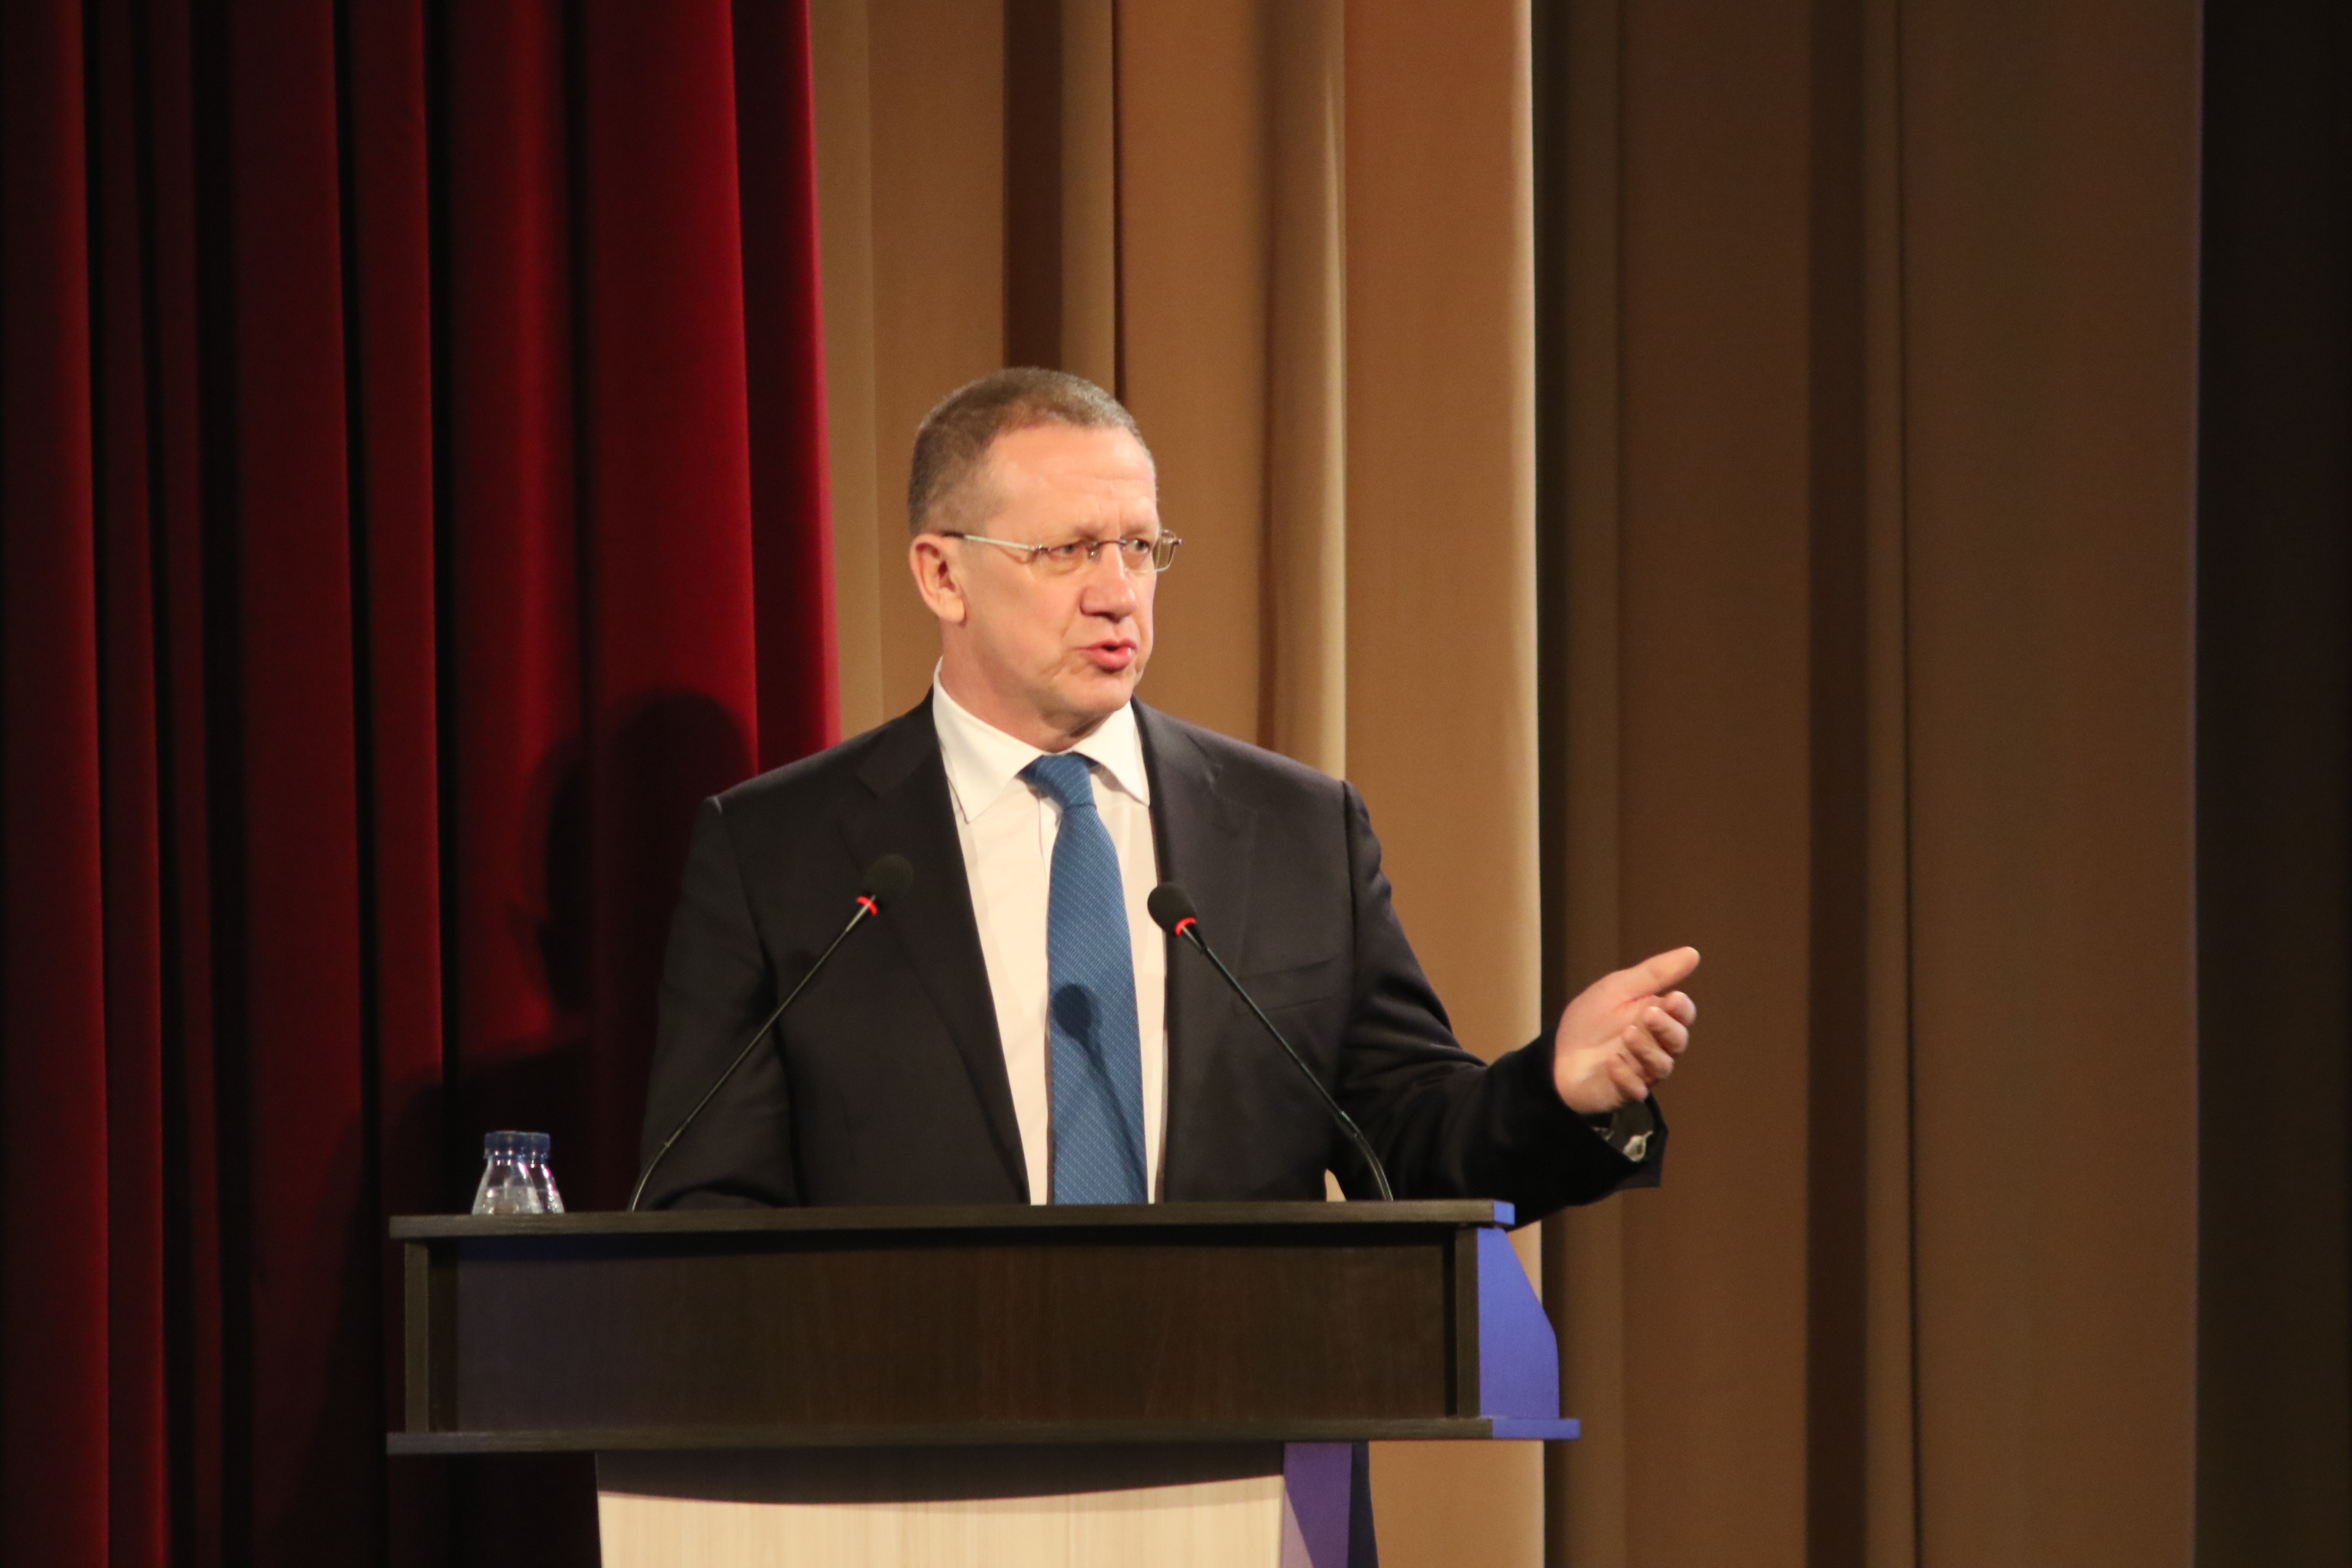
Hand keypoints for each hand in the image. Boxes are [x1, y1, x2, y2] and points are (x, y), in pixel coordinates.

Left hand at [1551, 947, 1698, 1114]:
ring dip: (1647, 1049)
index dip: (1682, 1009)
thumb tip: (1693, 953)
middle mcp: (1657, 1046)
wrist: (1556, 1054)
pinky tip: (1611, 1062)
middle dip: (1666, 1027)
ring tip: (1627, 1034)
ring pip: (1661, 1065)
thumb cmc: (1591, 1020)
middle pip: (1677, 1041)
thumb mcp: (1618, 988)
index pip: (1683, 1015)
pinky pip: (1636, 1089)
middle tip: (1648, 1014)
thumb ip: (1654, 974)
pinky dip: (1626, 1075)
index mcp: (1658, 1018)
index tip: (1673, 999)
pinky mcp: (1625, 1092)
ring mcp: (1643, 1071)